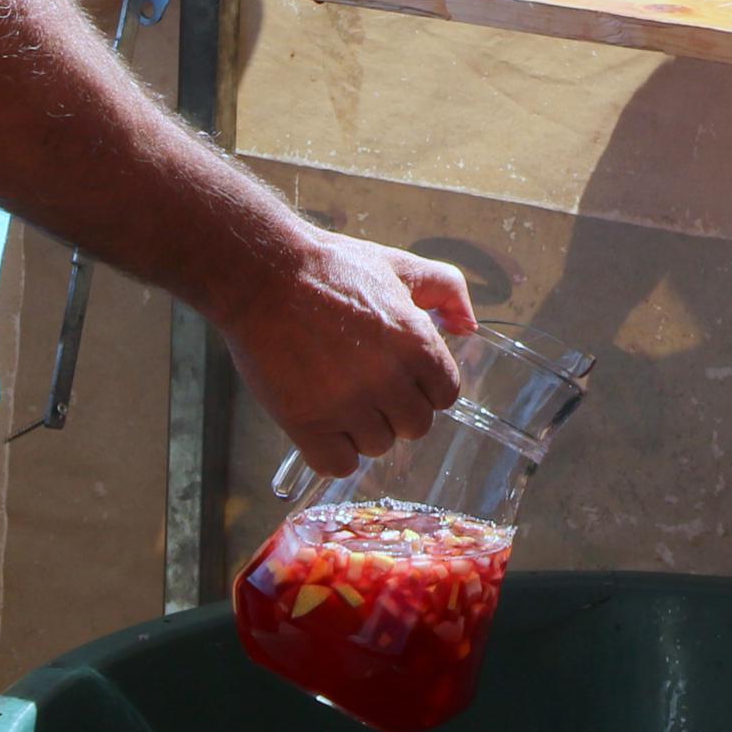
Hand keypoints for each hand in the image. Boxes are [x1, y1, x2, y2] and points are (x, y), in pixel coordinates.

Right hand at [219, 229, 476, 478]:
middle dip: (397, 410)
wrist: (263, 275)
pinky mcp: (307, 423)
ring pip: (377, 446)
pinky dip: (334, 453)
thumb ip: (446, 290)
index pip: (446, 395)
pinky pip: (338, 466)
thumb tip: (468, 327)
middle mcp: (387, 380)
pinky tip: (324, 426)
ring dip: (362, 429)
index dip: (425, 387)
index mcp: (416, 343)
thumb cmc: (331, 268)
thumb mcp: (399, 265)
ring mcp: (346, 405)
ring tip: (339, 396)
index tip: (402, 376)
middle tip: (369, 386)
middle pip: (415, 426)